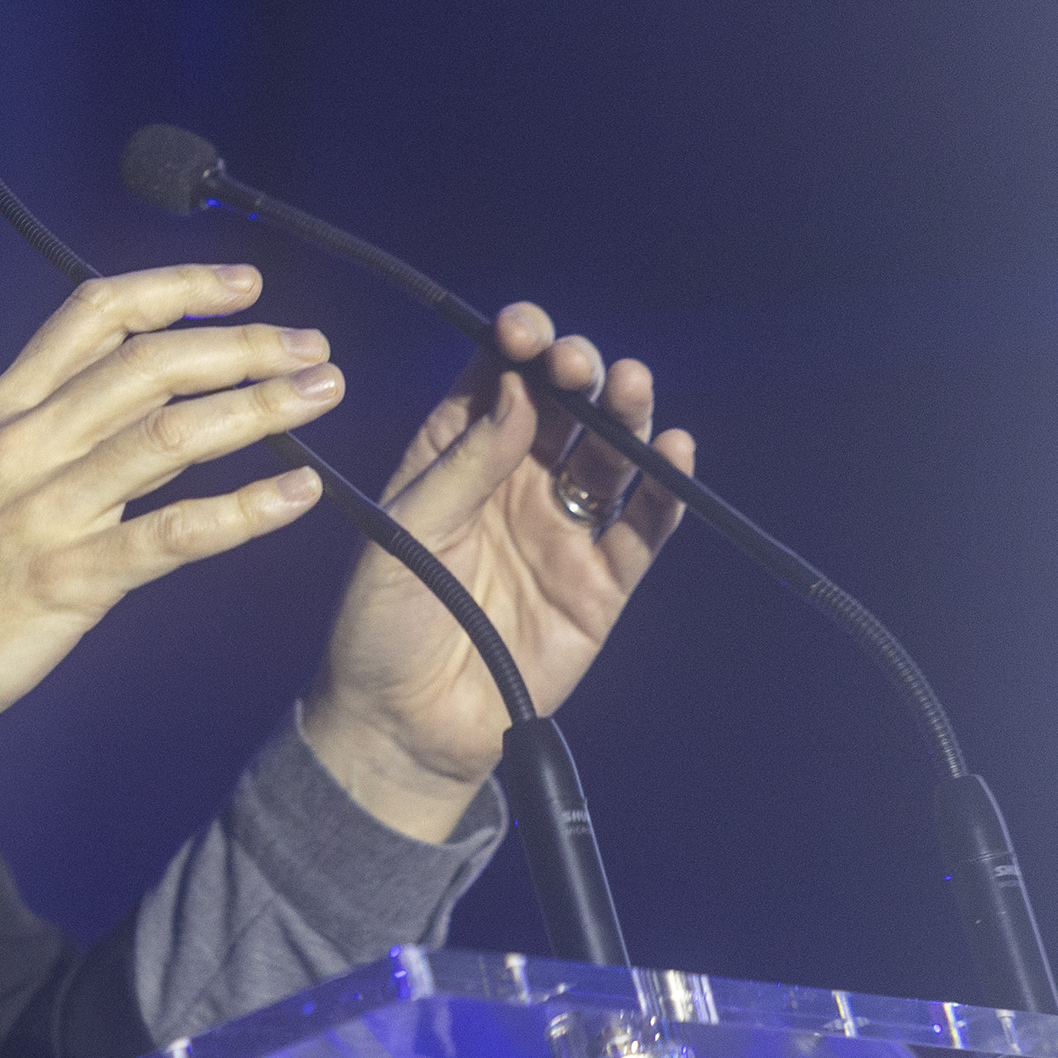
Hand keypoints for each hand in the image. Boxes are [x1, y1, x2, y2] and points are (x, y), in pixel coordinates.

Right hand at [0, 265, 341, 811]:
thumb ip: (47, 430)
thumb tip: (135, 393)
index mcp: (0, 411)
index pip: (94, 314)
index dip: (177, 288)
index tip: (246, 283)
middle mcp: (22, 446)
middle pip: (148, 363)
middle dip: (243, 343)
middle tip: (311, 345)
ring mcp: (42, 513)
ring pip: (169, 435)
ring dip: (260, 406)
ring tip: (324, 393)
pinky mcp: (63, 583)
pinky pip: (170, 535)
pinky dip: (245, 510)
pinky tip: (300, 494)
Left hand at [298, 304, 689, 841]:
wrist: (404, 726)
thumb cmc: (383, 622)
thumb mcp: (406, 532)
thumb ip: (462, 464)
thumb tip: (515, 388)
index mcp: (456, 456)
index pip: (497, 381)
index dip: (516, 347)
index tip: (524, 331)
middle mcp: (516, 482)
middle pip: (563, 409)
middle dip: (576, 374)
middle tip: (579, 365)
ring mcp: (562, 530)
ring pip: (609, 457)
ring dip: (626, 416)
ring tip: (633, 386)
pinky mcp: (600, 584)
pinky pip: (642, 530)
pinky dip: (665, 493)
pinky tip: (675, 452)